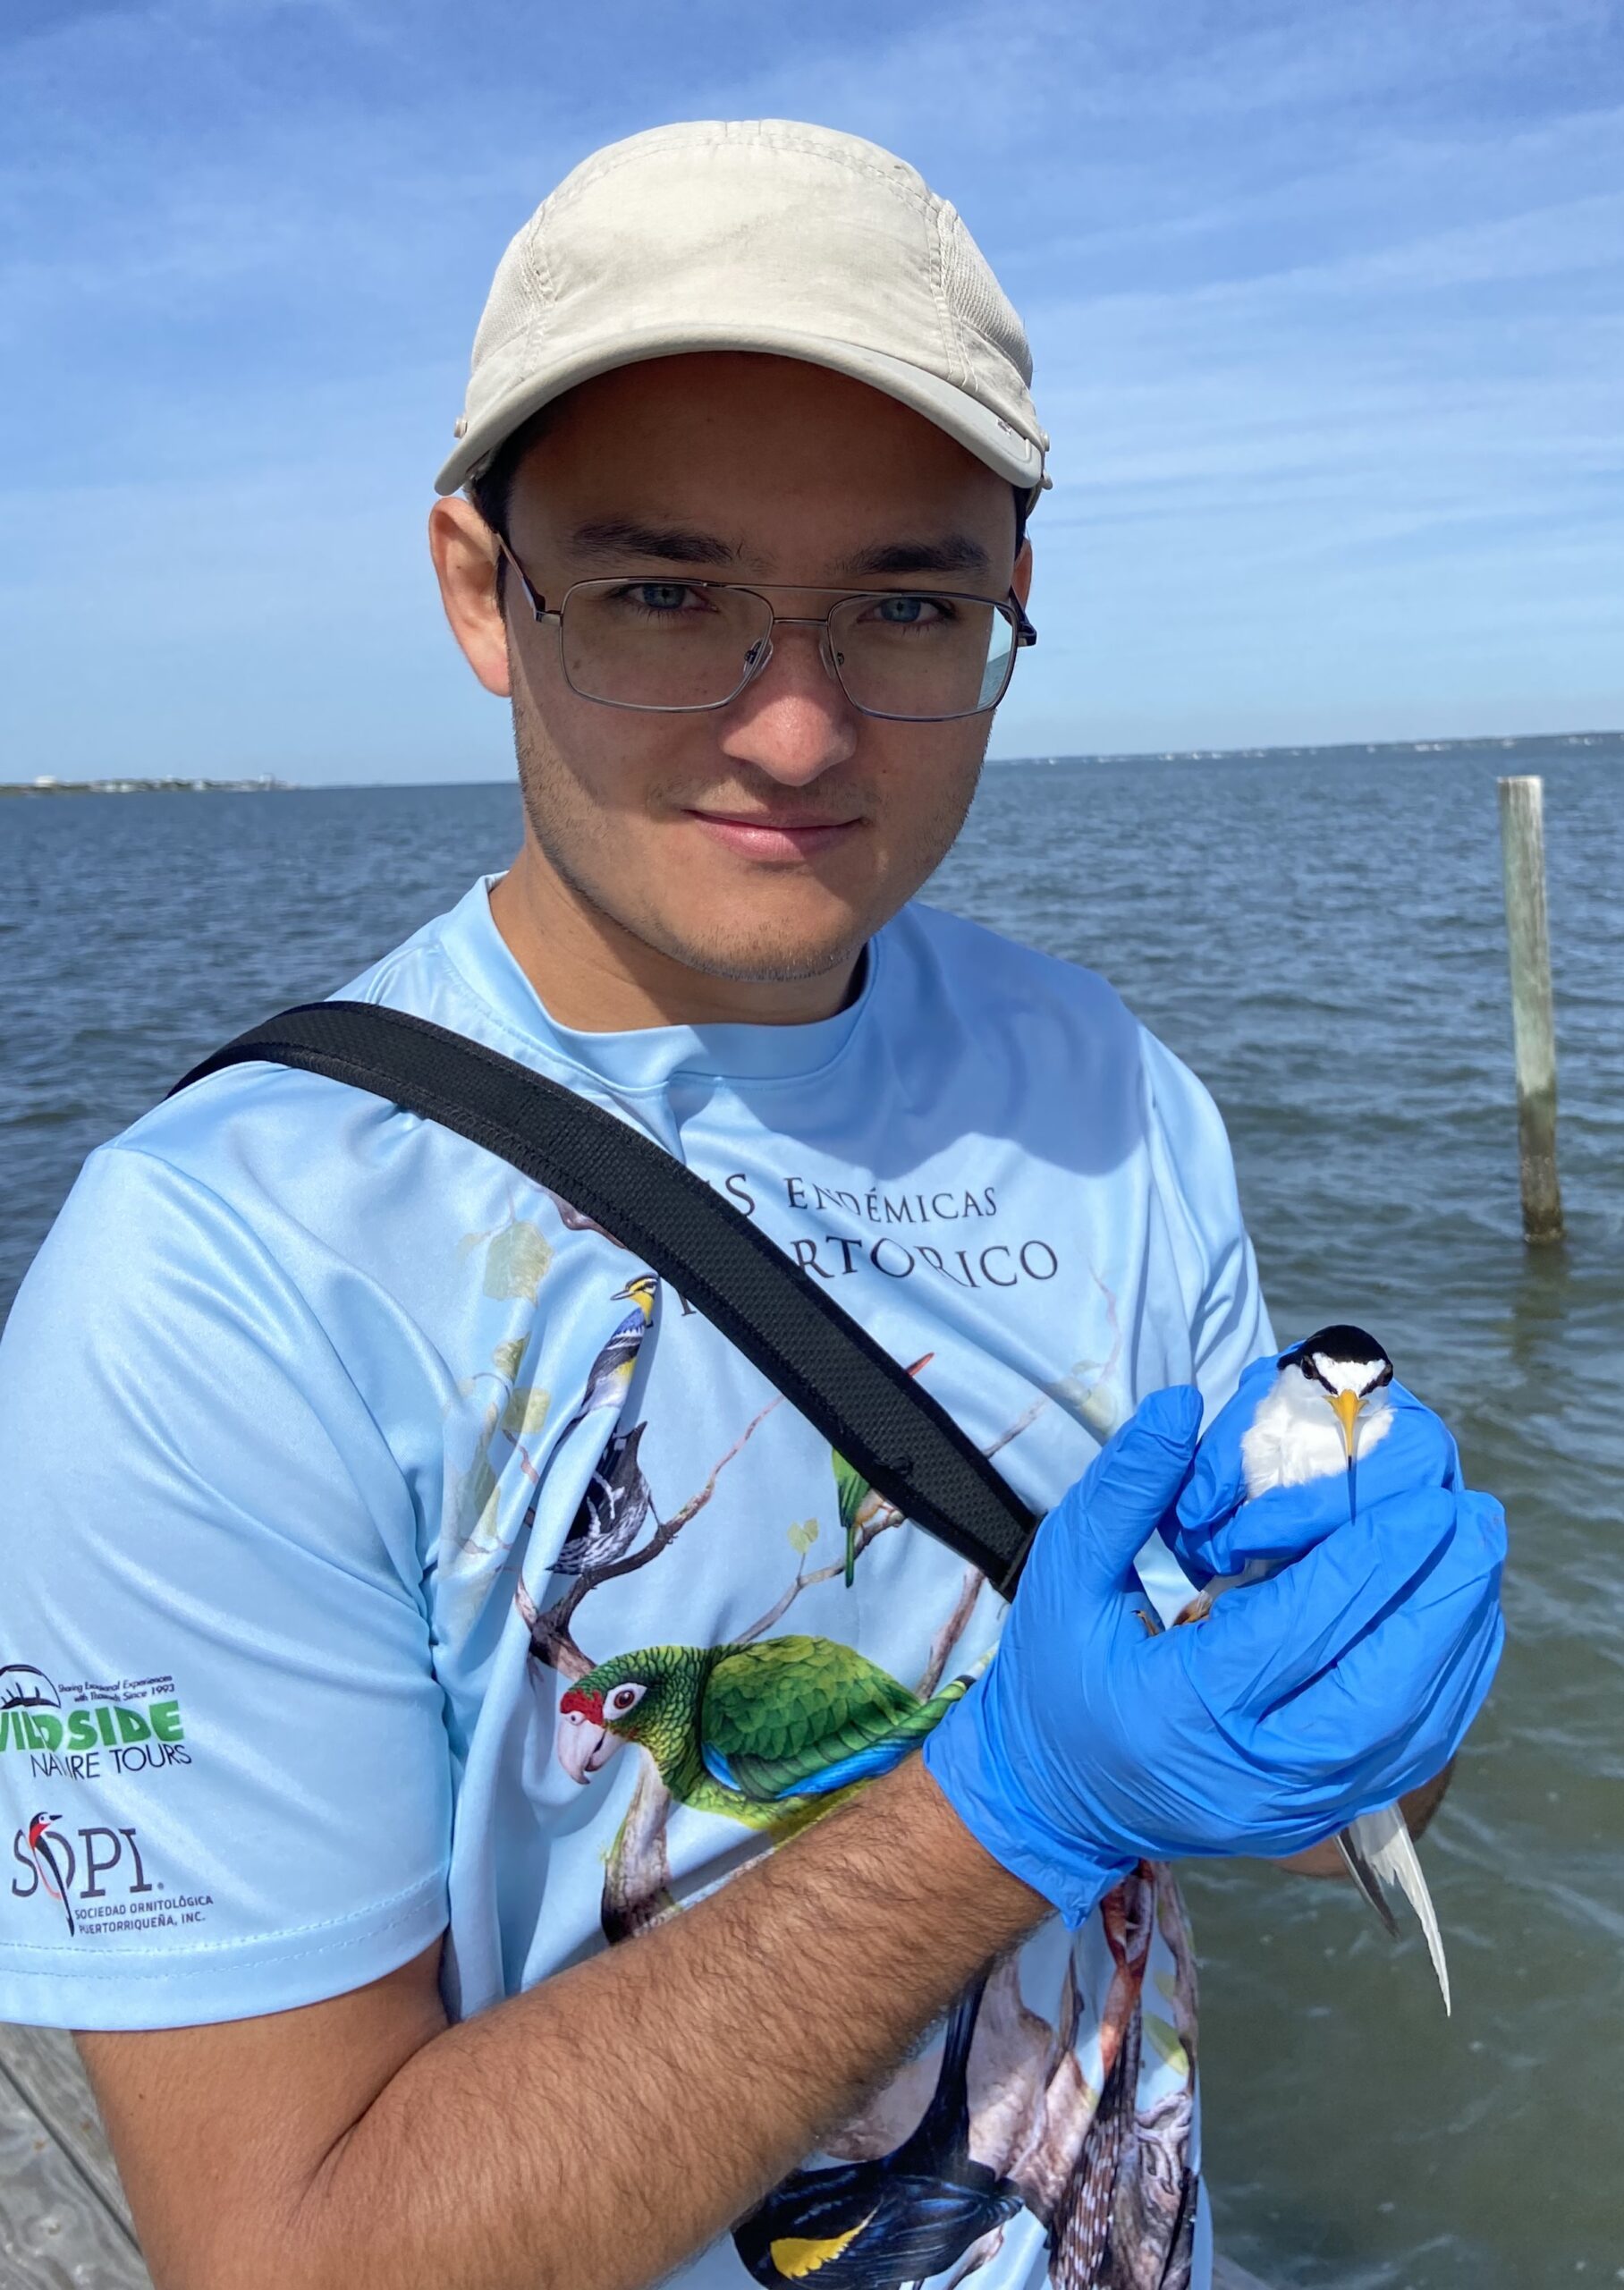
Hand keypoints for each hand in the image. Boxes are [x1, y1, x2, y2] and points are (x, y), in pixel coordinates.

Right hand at [922, 1386, 1504, 1925]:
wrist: (1052, 1796)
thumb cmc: (1056, 1676)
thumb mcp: (1062, 1574)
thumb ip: (1122, 1489)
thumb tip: (1183, 1406)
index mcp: (1185, 1708)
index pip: (1303, 1627)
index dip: (1371, 1558)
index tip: (1421, 1497)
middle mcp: (1253, 1772)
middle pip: (1383, 1692)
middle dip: (1440, 1599)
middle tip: (1474, 1519)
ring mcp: (1295, 1805)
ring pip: (1413, 1732)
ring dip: (1458, 1641)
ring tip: (1479, 1560)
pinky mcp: (1320, 1815)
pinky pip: (1409, 1756)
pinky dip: (1449, 1689)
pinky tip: (1462, 1626)